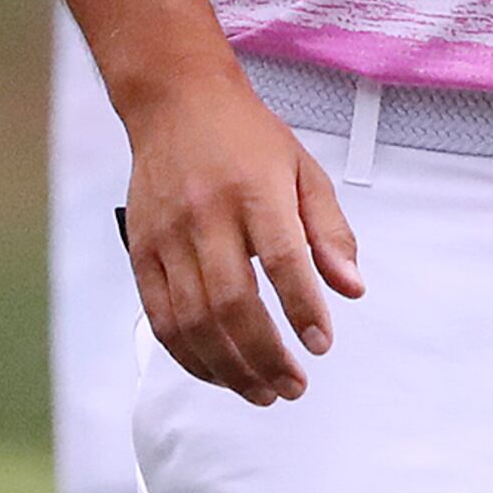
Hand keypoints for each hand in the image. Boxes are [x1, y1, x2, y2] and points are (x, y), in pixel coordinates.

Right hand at [122, 65, 364, 403]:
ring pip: (193, 320)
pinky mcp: (141, 251)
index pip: (282, 261)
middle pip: (233, 303)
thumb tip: (351, 288)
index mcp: (254, 191)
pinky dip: (188, 355)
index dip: (303, 310)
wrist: (175, 101)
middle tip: (294, 385)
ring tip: (262, 391)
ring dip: (229, 367)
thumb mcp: (304, 170)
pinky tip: (217, 372)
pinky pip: (160, 317)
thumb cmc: (244, 136)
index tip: (322, 344)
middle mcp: (206, 215)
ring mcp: (168, 236)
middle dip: (266, 357)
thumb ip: (330, 232)